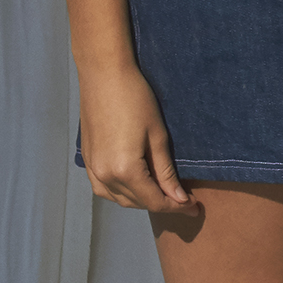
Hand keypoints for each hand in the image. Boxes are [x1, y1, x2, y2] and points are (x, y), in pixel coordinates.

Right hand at [78, 63, 201, 213]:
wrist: (104, 74)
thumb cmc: (135, 99)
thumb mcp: (157, 137)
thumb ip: (166, 173)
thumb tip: (179, 199)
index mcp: (125, 171)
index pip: (154, 201)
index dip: (177, 207)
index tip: (195, 207)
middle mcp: (105, 175)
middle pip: (136, 202)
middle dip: (161, 203)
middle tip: (184, 199)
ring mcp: (92, 168)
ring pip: (119, 198)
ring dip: (141, 199)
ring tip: (162, 191)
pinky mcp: (87, 159)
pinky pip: (104, 188)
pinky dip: (121, 191)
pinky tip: (135, 184)